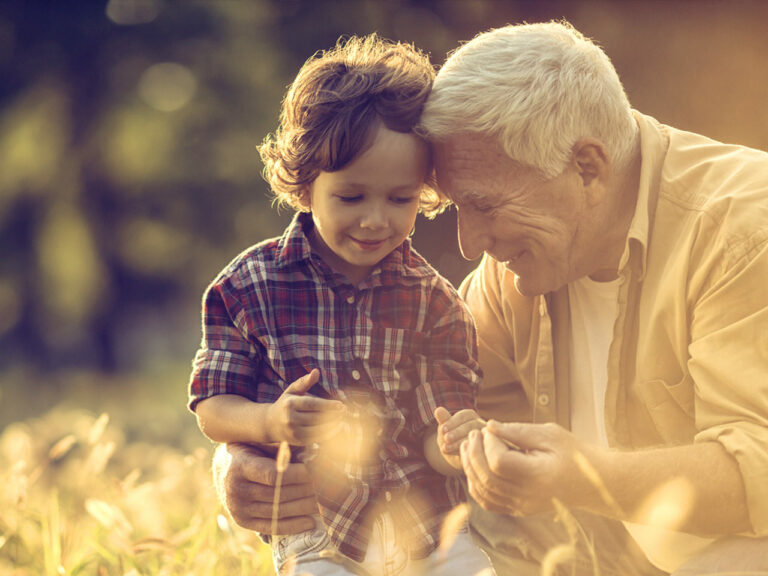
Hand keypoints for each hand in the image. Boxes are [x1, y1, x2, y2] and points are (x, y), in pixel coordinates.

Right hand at [213, 442, 318, 533]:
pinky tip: (310, 522)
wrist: (223, 469)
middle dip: (305, 490)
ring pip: (277, 511)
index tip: (315, 471)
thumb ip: (279, 445)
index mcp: (240, 465)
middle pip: (278, 494)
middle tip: (326, 486)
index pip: (273, 474)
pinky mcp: (243, 522)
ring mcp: (238, 508)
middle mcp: (236, 489)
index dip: (297, 475)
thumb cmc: (249, 449)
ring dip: (304, 508)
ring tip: (324, 502)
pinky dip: (292, 526)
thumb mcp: (258, 440)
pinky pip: (270, 527)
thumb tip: (310, 449)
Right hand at [266, 369, 344, 444]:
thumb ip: (304, 382)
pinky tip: (336, 428)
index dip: (328, 405)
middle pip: (315, 418)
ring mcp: (293, 432)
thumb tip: (316, 371)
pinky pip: (316, 439)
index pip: (312, 404)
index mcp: (289, 404)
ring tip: (343, 419)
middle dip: (332, 415)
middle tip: (345, 411)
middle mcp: (290, 419)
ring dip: (332, 426)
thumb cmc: (286, 403)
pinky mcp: (297, 441)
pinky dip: (328, 434)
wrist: (270, 424)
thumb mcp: (292, 390)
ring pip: (317, 430)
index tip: (341, 405)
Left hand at [434, 407, 484, 469]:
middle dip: (457, 432)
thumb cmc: (451, 440)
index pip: (465, 415)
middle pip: (472, 425)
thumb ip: (444, 420)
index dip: (453, 422)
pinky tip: (454, 454)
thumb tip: (438, 410)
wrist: (457, 459)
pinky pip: (479, 450)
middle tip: (446, 438)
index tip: (442, 429)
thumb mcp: (446, 430)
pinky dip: (465, 452)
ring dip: (459, 442)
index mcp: (471, 417)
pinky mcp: (486, 450)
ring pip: (476, 438)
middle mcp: (481, 425)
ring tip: (445, 448)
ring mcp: (486, 438)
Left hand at [461, 421, 602, 515]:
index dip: (489, 444)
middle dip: (474, 454)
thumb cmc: (573, 453)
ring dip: (470, 468)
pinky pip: (489, 503)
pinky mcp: (519, 510)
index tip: (490, 429)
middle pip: (487, 478)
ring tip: (469, 447)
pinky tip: (474, 468)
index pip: (499, 463)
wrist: (592, 482)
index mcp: (538, 475)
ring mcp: (522, 506)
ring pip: (484, 492)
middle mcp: (528, 496)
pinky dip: (476, 487)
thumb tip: (489, 426)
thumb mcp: (549, 435)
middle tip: (474, 434)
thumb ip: (517, 431)